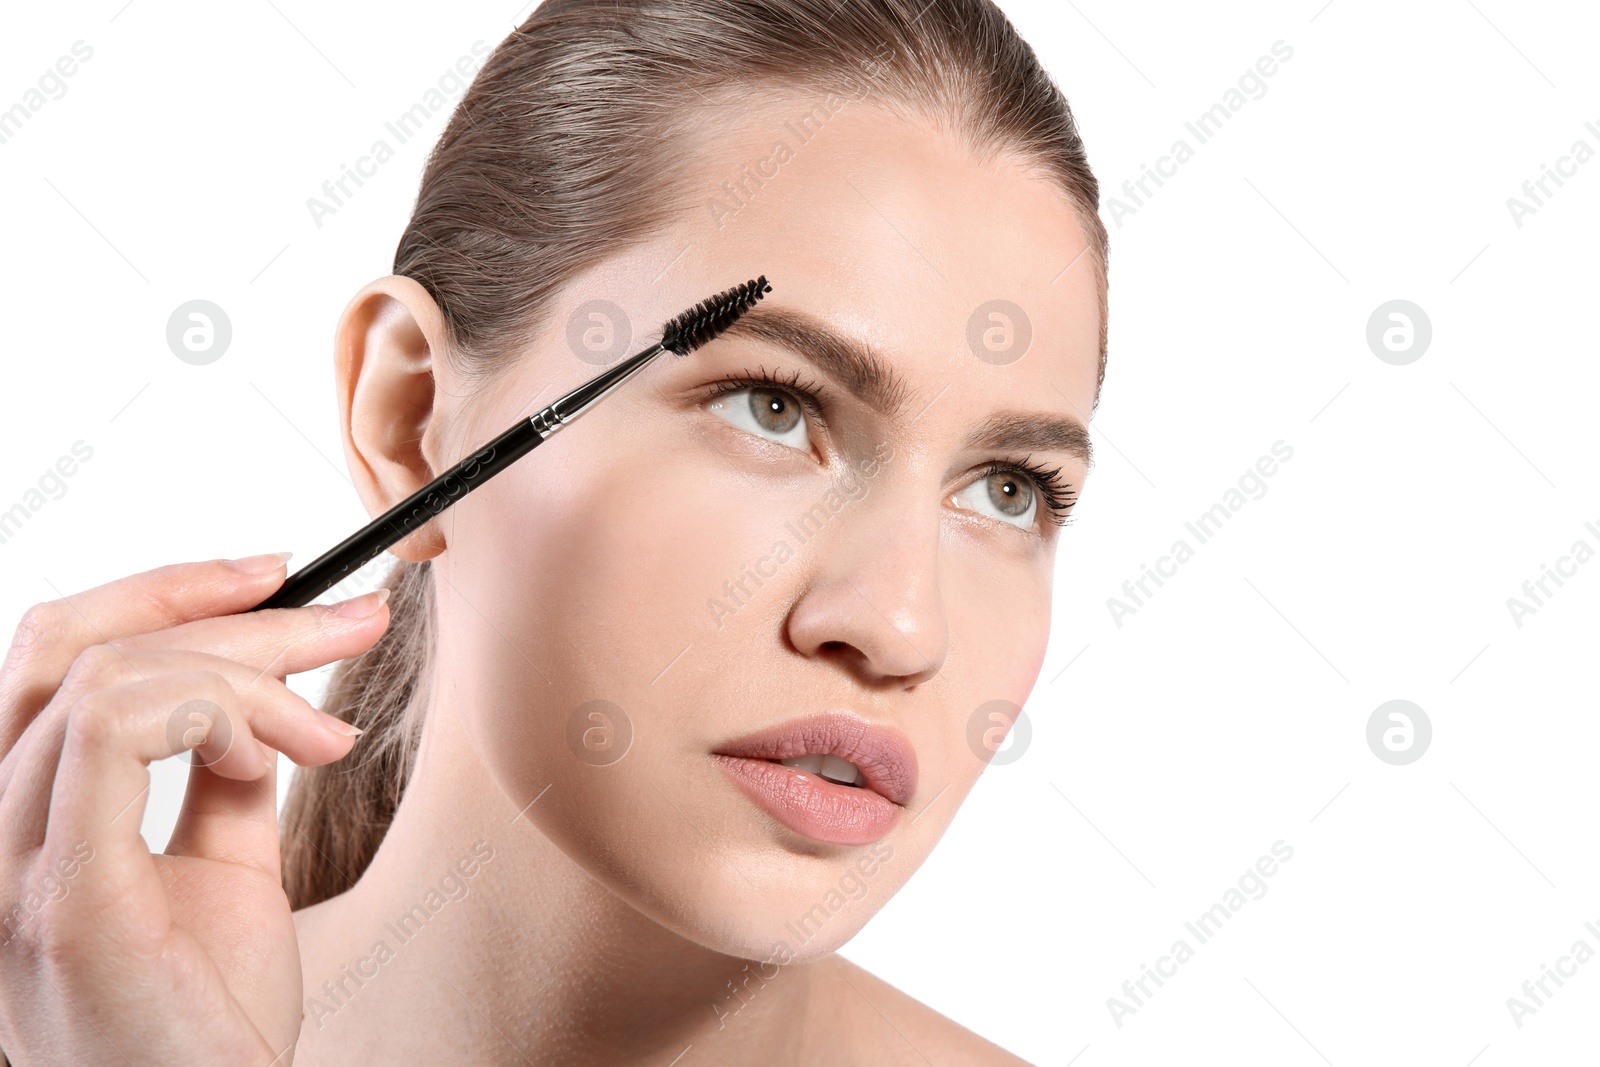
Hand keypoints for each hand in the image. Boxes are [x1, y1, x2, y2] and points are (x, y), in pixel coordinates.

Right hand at [0, 555, 389, 1064]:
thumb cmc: (206, 1019)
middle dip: (225, 608)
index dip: (165, 591)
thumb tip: (254, 705)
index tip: (281, 576)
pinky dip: (209, 708)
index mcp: (21, 819)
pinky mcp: (64, 898)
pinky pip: (106, 729)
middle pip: (70, 641)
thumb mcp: (223, 871)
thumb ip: (221, 784)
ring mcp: (10, 867)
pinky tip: (276, 753)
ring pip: (103, 673)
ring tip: (326, 737)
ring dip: (247, 671)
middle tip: (351, 619)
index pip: (56, 655)